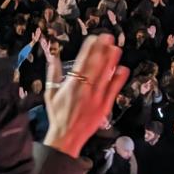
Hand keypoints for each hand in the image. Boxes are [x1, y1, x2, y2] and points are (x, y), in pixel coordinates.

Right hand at [43, 35, 129, 157]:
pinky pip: (114, 90)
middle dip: (102, 49)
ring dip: (111, 61)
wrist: (67, 136)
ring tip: (116, 48)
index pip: (82, 62)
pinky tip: (123, 69)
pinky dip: (119, 79)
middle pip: (96, 65)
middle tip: (108, 37)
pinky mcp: (105, 106)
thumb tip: (53, 57)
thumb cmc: (58, 115)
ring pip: (106, 75)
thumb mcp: (50, 93)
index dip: (89, 48)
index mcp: (71, 85)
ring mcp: (97, 97)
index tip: (94, 38)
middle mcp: (85, 89)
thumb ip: (53, 73)